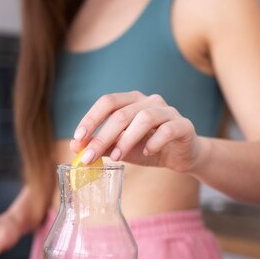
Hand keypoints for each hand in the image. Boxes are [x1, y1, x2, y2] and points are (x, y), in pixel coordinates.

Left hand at [70, 91, 200, 171]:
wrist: (181, 156)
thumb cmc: (148, 148)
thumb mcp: (121, 147)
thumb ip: (102, 145)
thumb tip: (75, 146)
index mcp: (132, 101)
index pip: (108, 102)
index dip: (91, 118)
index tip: (78, 138)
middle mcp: (150, 101)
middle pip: (122, 113)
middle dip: (103, 137)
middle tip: (89, 157)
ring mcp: (168, 111)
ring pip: (144, 118)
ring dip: (127, 139)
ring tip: (117, 157)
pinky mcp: (183, 125)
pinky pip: (167, 130)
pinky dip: (154, 142)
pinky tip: (147, 154)